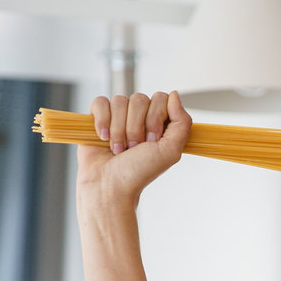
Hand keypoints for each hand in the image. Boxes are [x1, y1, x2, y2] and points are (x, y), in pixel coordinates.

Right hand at [75, 91, 192, 203]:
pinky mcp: (98, 118)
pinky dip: (102, 121)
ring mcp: (118, 116)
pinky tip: (104, 138)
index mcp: (158, 123)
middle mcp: (139, 117)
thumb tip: (174, 94)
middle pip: (139, 98)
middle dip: (136, 127)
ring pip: (119, 101)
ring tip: (119, 149)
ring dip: (119, 129)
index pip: (161, 98)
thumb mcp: (171, 151)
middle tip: (134, 149)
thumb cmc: (139, 173)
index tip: (152, 141)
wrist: (110, 185)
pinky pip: (100, 102)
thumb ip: (182, 122)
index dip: (155, 118)